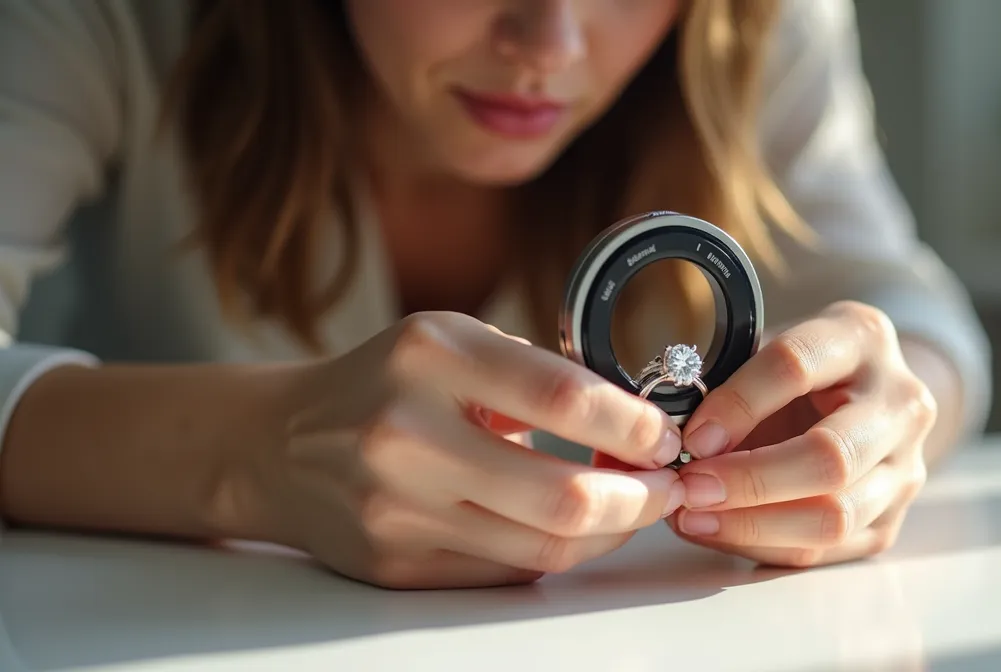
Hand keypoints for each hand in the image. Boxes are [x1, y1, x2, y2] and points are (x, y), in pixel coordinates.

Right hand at [233, 312, 686, 588]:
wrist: (278, 444)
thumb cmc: (385, 382)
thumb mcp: (452, 340)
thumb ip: (538, 375)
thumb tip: (639, 425)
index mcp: (428, 357)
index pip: (564, 399)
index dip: (635, 425)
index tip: (664, 436)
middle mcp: (405, 435)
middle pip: (564, 496)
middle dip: (641, 499)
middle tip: (668, 488)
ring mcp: (395, 510)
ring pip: (543, 549)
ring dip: (608, 533)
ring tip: (631, 509)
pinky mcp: (394, 566)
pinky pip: (504, 573)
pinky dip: (554, 553)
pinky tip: (572, 528)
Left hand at [668, 301, 935, 566]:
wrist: (864, 393)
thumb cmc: (799, 369)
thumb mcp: (767, 350)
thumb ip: (725, 383)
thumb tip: (660, 440)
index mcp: (863, 338)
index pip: (797, 366)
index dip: (738, 403)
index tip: (691, 436)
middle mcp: (900, 404)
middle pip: (830, 457)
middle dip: (749, 480)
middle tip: (690, 488)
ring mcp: (905, 468)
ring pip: (834, 515)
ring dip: (751, 524)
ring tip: (693, 516)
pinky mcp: (889, 521)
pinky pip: (824, 552)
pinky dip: (762, 546)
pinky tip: (718, 530)